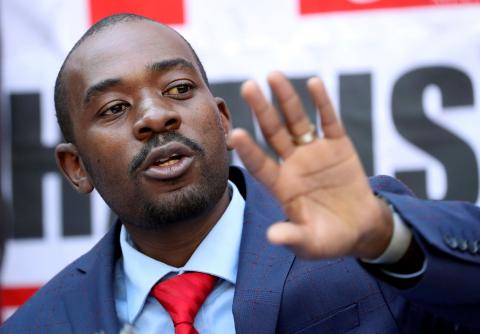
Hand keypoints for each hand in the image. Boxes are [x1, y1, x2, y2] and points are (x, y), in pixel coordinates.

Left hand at [229, 71, 392, 259]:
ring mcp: (314, 152)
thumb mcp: (312, 243)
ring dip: (286, 99)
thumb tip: (273, 235)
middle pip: (273, 133)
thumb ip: (293, 237)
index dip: (249, 150)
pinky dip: (322, 103)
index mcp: (281, 186)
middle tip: (248, 86)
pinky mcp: (338, 145)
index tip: (235, 134)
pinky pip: (328, 121)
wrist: (360, 228)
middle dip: (261, 111)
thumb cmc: (330, 238)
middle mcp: (292, 164)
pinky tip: (313, 84)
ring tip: (274, 75)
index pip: (260, 165)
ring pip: (297, 121)